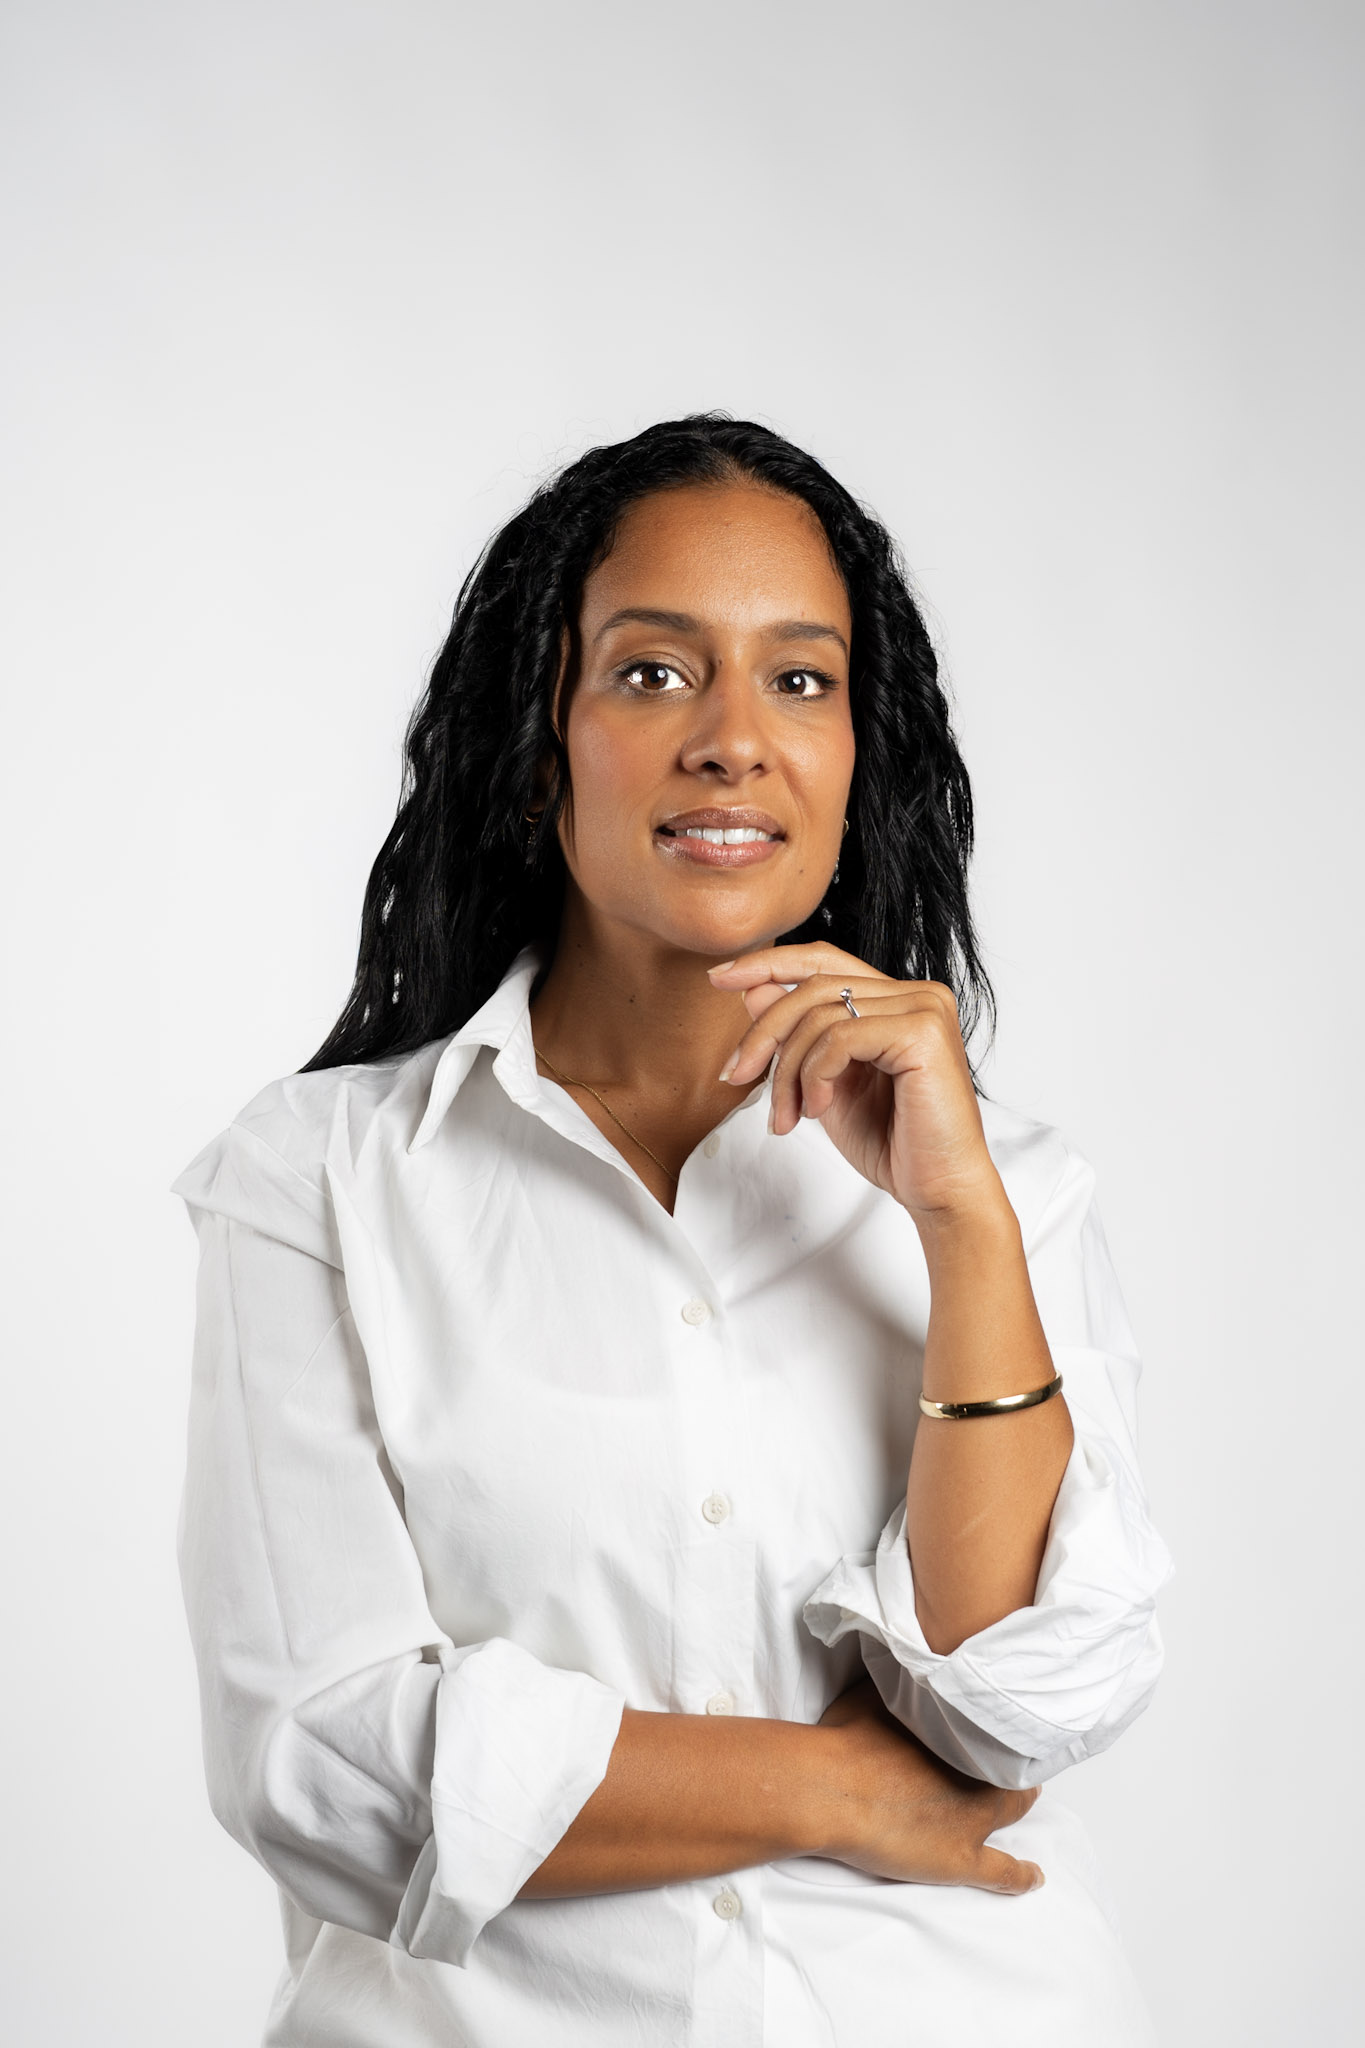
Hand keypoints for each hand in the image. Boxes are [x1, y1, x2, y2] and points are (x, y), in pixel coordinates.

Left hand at [710, 942, 1003, 1222]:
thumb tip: (750, 990)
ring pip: (820, 1015)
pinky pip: (840, 1037)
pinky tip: (819, 1109)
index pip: (823, 962)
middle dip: (763, 1033)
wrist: (937, 1190)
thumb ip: (796, 1036)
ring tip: (786, 1117)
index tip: (718, 978)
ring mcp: (924, 1008)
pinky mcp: (923, 1032)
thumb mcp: (823, 1082)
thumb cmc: (891, 1143)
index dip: (769, 963)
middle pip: (813, 986)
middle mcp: (916, 994)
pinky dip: (815, 1075)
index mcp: (896, 1000)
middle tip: (734, 1077)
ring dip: (787, 1071)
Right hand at [815, 1679, 1042, 1893]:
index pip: (990, 1727)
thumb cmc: (848, 1739)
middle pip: (1006, 1766)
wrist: (835, 1790)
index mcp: (956, 1733)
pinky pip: (1003, 1872)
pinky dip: (1022, 1875)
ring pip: (1012, 1811)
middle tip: (1014, 1758)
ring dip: (1019, 1803)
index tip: (994, 1725)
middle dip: (1011, 1762)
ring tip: (1027, 1799)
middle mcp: (974, 1773)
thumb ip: (902, 1688)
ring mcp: (973, 1819)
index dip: (992, 1728)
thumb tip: (910, 1668)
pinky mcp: (962, 1859)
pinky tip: (1034, 1876)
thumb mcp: (876, 1694)